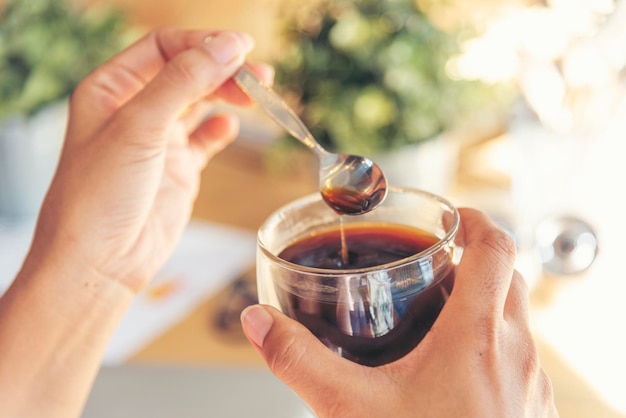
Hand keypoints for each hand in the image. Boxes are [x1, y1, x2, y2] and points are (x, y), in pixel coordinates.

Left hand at [0, 28, 272, 417]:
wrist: (100, 263)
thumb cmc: (100, 196)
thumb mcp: (141, 127)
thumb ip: (185, 82)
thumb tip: (228, 46)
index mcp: (111, 90)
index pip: (163, 48)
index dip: (203, 43)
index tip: (241, 48)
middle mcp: (133, 112)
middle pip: (187, 73)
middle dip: (224, 70)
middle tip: (260, 77)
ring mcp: (157, 142)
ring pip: (199, 104)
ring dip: (229, 96)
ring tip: (260, 95)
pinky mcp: (176, 171)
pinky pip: (204, 141)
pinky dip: (220, 132)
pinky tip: (231, 128)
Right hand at [241, 208, 557, 417]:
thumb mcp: (351, 408)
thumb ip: (300, 360)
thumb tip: (260, 322)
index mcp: (478, 336)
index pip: (496, 248)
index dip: (477, 219)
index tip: (452, 216)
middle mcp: (517, 353)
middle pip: (509, 277)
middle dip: (475, 259)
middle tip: (436, 262)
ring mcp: (532, 385)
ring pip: (517, 319)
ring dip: (486, 303)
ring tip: (440, 313)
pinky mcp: (532, 412)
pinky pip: (522, 359)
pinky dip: (495, 345)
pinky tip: (455, 372)